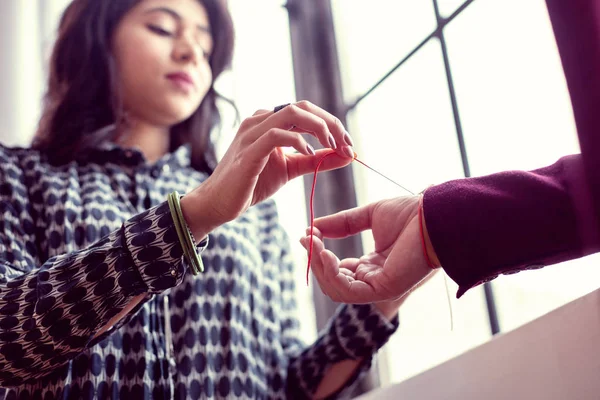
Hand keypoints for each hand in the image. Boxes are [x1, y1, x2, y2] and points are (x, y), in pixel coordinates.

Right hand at [182, 101, 353, 238]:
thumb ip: (316, 160)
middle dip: (330, 123)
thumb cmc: (252, 184)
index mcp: (269, 121)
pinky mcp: (248, 151)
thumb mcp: (291, 169)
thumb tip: (346, 155)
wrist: (219, 203)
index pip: (306, 110)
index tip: (348, 144)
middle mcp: (259, 120)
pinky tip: (309, 152)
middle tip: (347, 144)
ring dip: (319, 128)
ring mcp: (252, 133)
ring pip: (291, 114)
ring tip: (333, 146)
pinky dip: (297, 141)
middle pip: (303, 107)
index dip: (331, 123)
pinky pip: (276, 135)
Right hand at [300, 196, 436, 303]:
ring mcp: (380, 286)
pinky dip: (332, 274)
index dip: (319, 254)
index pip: (338, 269)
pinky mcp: (384, 289)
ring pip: (337, 289)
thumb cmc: (410, 214)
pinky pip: (348, 291)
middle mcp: (375, 278)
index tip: (307, 234)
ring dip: (320, 267)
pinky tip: (326, 254)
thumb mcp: (368, 215)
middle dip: (315, 261)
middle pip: (333, 281)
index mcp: (374, 265)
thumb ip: (342, 224)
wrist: (434, 215)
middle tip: (307, 239)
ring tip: (314, 244)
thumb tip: (313, 226)